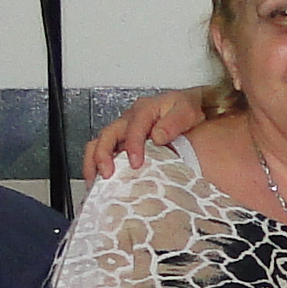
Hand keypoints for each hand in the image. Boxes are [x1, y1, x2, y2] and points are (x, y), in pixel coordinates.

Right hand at [81, 91, 212, 179]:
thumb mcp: (187, 111)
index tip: (135, 163)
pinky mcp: (124, 139)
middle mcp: (130, 118)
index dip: (132, 146)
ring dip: (94, 160)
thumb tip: (158, 136)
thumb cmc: (189, 109)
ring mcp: (125, 129)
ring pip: (101, 141)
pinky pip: (106, 149)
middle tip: (107, 174)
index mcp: (145, 109)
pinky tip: (100, 179)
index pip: (134, 128)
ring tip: (94, 181)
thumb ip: (174, 122)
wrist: (192, 106)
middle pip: (108, 134)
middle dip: (103, 154)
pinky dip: (98, 163)